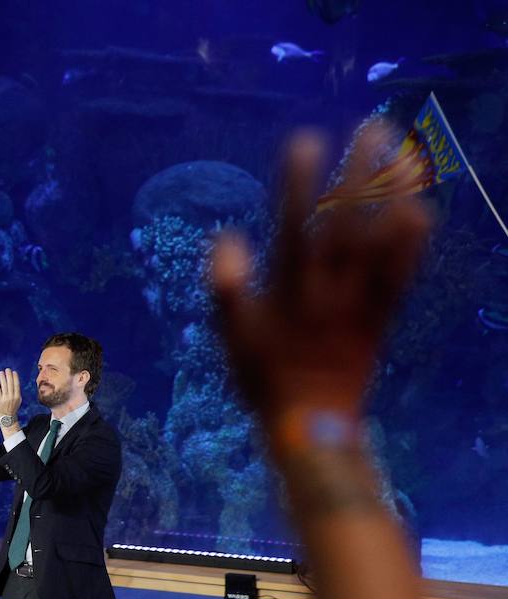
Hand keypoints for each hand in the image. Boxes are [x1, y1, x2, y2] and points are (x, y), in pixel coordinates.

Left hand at [0, 368, 20, 422]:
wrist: (7, 419)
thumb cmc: (12, 408)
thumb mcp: (17, 401)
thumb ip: (16, 392)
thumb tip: (16, 383)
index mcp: (18, 396)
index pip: (17, 385)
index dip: (15, 378)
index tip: (13, 371)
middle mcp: (12, 397)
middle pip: (10, 384)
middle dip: (9, 376)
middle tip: (7, 369)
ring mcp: (6, 399)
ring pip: (4, 386)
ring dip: (2, 378)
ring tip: (1, 372)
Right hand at [210, 126, 429, 436]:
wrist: (312, 423)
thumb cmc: (263, 377)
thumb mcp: (231, 335)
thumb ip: (226, 286)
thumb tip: (225, 238)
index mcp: (289, 288)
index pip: (294, 224)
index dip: (299, 182)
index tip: (305, 140)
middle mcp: (329, 286)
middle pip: (347, 220)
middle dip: (360, 173)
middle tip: (373, 127)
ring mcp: (360, 299)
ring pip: (379, 240)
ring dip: (392, 196)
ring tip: (403, 155)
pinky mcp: (382, 314)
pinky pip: (401, 273)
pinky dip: (412, 243)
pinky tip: (422, 211)